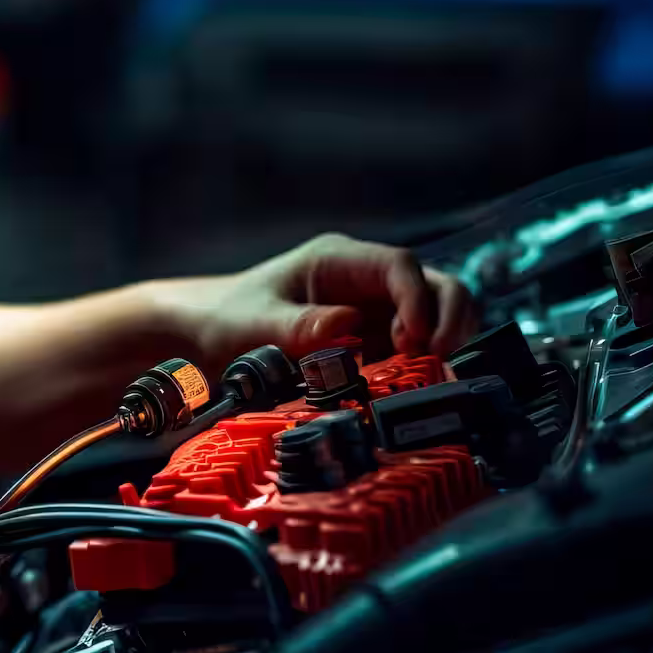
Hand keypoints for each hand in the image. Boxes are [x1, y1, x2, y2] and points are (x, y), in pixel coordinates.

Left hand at [149, 232, 477, 362]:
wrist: (204, 338)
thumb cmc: (223, 320)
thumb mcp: (252, 325)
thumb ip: (297, 326)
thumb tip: (347, 325)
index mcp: (338, 260)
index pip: (399, 266)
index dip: (418, 301)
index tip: (414, 342)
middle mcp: (365, 281)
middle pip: (436, 285)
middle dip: (447, 321)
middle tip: (434, 362)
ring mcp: (375, 312)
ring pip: (437, 317)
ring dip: (442, 345)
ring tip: (425, 379)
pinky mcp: (375, 344)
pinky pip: (416, 352)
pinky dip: (423, 369)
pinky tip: (405, 392)